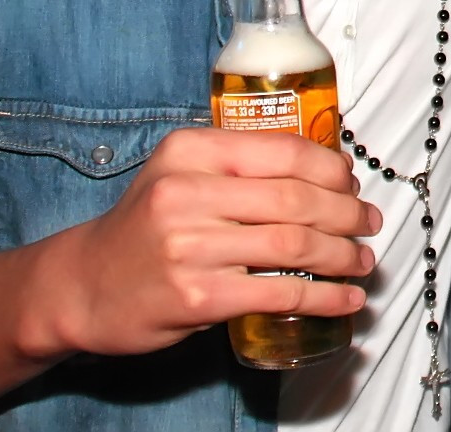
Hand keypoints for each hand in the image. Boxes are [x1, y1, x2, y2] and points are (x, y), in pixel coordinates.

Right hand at [25, 127, 378, 359]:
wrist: (81, 286)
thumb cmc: (145, 226)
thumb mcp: (179, 173)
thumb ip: (239, 162)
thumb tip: (328, 166)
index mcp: (190, 151)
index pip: (284, 150)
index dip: (332, 169)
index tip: (352, 184)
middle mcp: (186, 193)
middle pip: (297, 198)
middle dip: (347, 213)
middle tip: (368, 223)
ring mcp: (189, 247)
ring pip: (295, 244)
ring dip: (342, 254)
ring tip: (362, 261)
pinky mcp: (197, 297)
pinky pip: (280, 292)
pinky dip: (323, 297)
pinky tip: (345, 299)